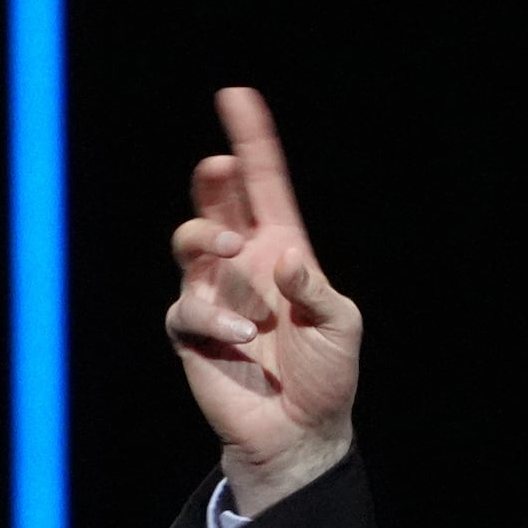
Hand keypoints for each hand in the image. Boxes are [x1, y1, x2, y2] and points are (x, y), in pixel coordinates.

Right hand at [164, 86, 363, 511]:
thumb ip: (316, 289)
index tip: (237, 96)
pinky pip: (186, 306)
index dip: (252, 141)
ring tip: (231, 254)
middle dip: (213, 180)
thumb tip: (284, 261)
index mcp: (284, 250)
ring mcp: (215, 294)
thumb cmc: (327, 376)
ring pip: (190, 241)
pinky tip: (241, 339)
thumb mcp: (342, 326)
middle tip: (219, 170)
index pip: (265, 186)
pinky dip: (212, 317)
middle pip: (218, 203)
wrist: (300, 432)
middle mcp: (245, 264)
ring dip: (205, 239)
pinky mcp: (192, 329)